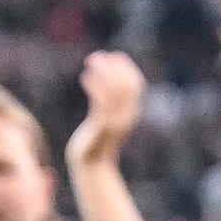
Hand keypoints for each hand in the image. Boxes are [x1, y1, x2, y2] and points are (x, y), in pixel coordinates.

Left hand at [68, 49, 145, 169]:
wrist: (90, 164)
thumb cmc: (96, 140)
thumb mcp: (107, 119)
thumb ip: (110, 104)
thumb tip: (108, 82)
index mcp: (131, 113)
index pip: (136, 85)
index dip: (127, 68)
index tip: (115, 56)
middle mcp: (127, 116)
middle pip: (127, 86)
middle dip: (114, 68)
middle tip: (98, 56)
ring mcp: (115, 122)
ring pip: (114, 92)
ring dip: (102, 73)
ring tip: (90, 62)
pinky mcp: (101, 127)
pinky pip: (100, 102)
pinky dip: (94, 86)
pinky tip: (84, 77)